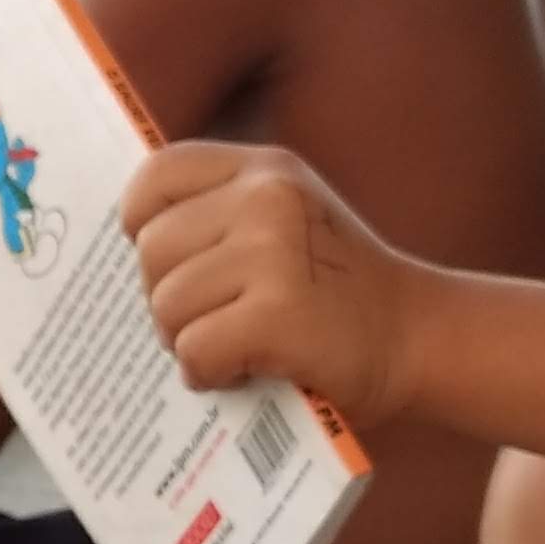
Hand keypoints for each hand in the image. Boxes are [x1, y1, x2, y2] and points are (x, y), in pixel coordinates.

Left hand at [122, 140, 417, 421]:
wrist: (419, 338)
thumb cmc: (335, 293)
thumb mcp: (284, 223)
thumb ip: (218, 217)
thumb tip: (126, 245)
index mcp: (265, 170)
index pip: (157, 178)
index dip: (143, 225)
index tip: (172, 262)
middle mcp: (269, 197)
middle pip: (151, 251)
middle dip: (168, 299)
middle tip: (215, 321)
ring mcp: (274, 253)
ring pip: (166, 305)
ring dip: (188, 342)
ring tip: (236, 346)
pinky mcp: (279, 314)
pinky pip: (194, 350)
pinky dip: (207, 374)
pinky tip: (243, 372)